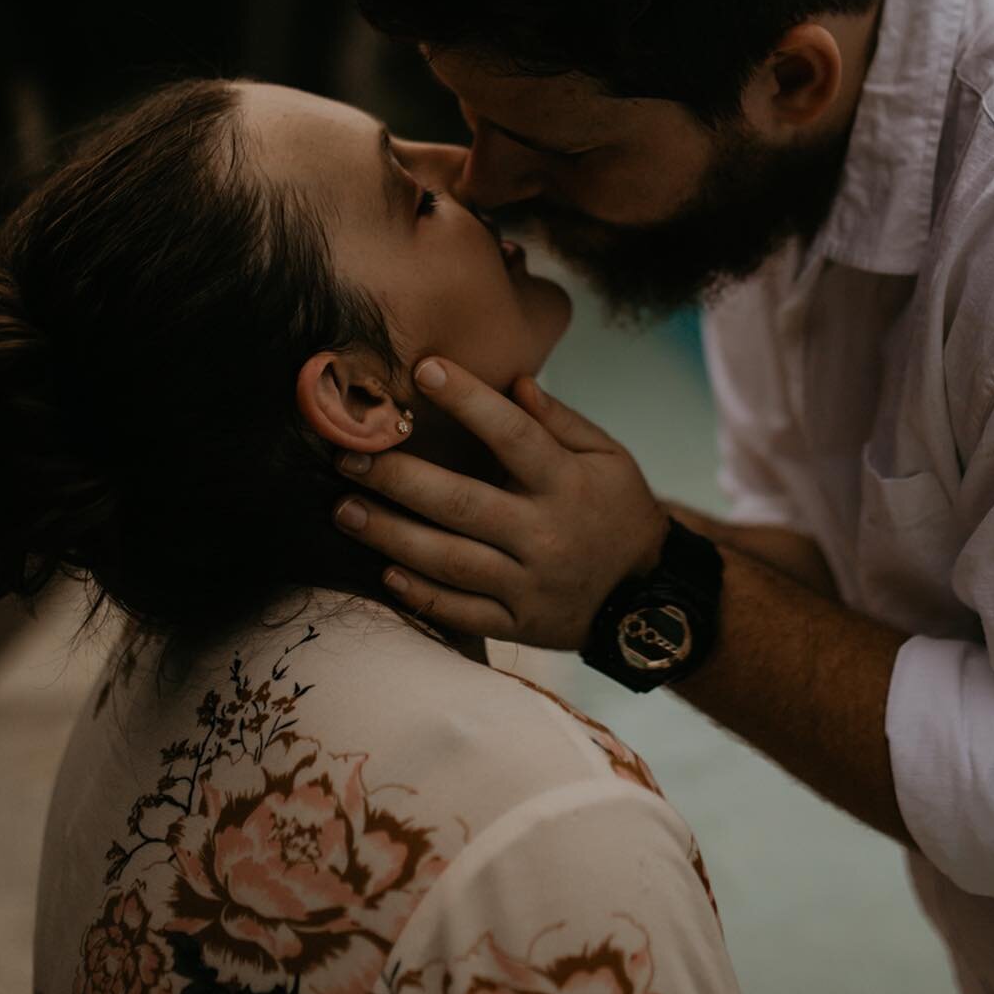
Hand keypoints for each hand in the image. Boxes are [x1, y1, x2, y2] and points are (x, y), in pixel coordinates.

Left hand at [332, 358, 668, 648]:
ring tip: (345, 510)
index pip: (514, 434)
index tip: (422, 368)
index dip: (468, 400)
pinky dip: (421, 595)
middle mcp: (546, 534)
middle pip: (462, 503)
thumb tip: (515, 381)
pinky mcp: (518, 625)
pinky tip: (384, 572)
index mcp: (568, 483)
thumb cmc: (619, 511)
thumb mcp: (609, 456)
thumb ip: (561, 420)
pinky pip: (461, 612)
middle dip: (399, 478)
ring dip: (391, 535)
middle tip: (347, 455)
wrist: (648, 597)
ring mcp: (530, 585)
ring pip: (450, 560)